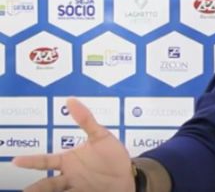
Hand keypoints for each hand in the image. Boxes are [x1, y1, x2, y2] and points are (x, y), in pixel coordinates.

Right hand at [12, 97, 134, 191]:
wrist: (129, 174)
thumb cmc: (112, 156)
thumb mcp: (101, 136)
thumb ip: (86, 120)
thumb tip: (70, 99)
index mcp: (68, 161)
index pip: (45, 161)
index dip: (30, 161)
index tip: (16, 161)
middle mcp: (69, 176)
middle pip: (47, 184)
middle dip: (36, 188)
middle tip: (25, 191)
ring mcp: (76, 187)